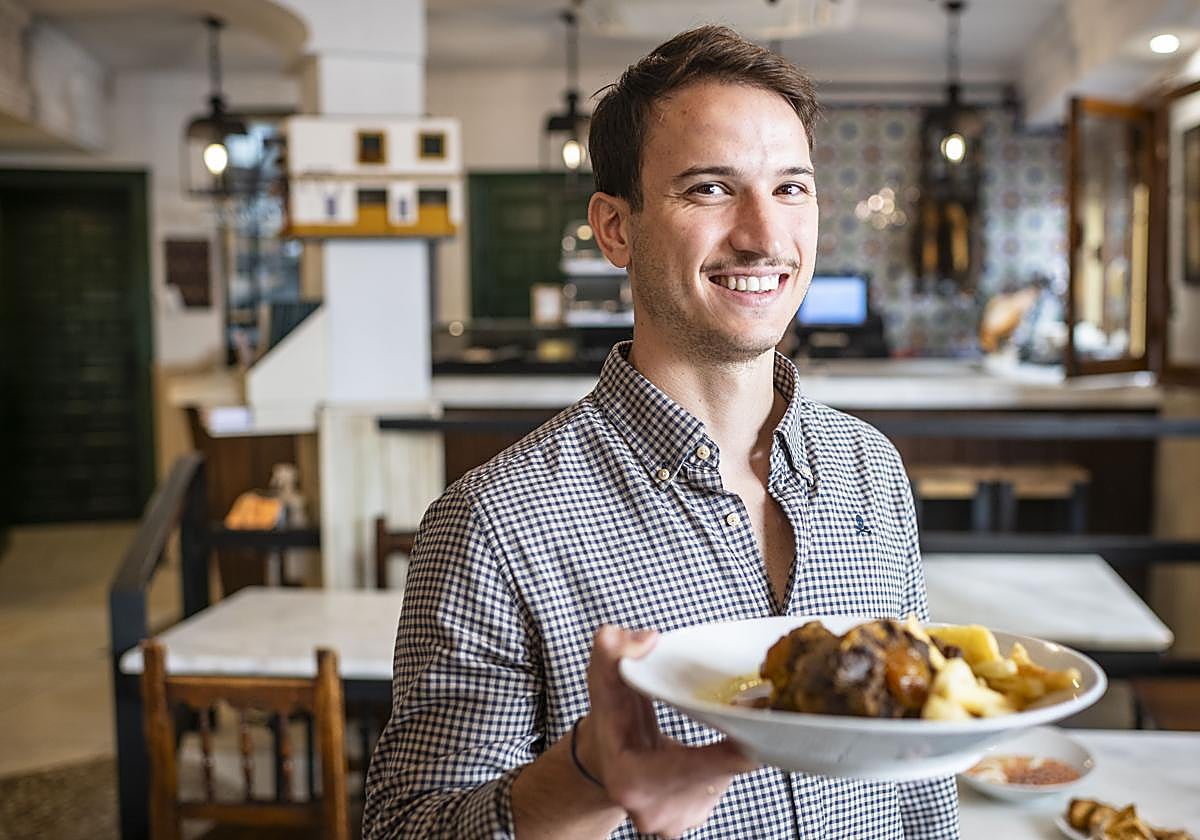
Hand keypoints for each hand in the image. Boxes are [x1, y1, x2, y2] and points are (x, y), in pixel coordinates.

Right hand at [578, 625, 756, 837]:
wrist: (602, 764)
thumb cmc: (608, 721)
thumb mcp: (602, 680)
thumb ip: (612, 650)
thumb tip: (647, 639)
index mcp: (631, 779)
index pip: (695, 766)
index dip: (732, 744)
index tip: (757, 716)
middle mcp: (653, 811)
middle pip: (718, 774)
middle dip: (741, 741)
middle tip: (760, 707)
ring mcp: (673, 821)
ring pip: (723, 780)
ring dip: (734, 751)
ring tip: (738, 721)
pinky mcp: (690, 818)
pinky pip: (720, 786)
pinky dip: (726, 762)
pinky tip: (721, 743)